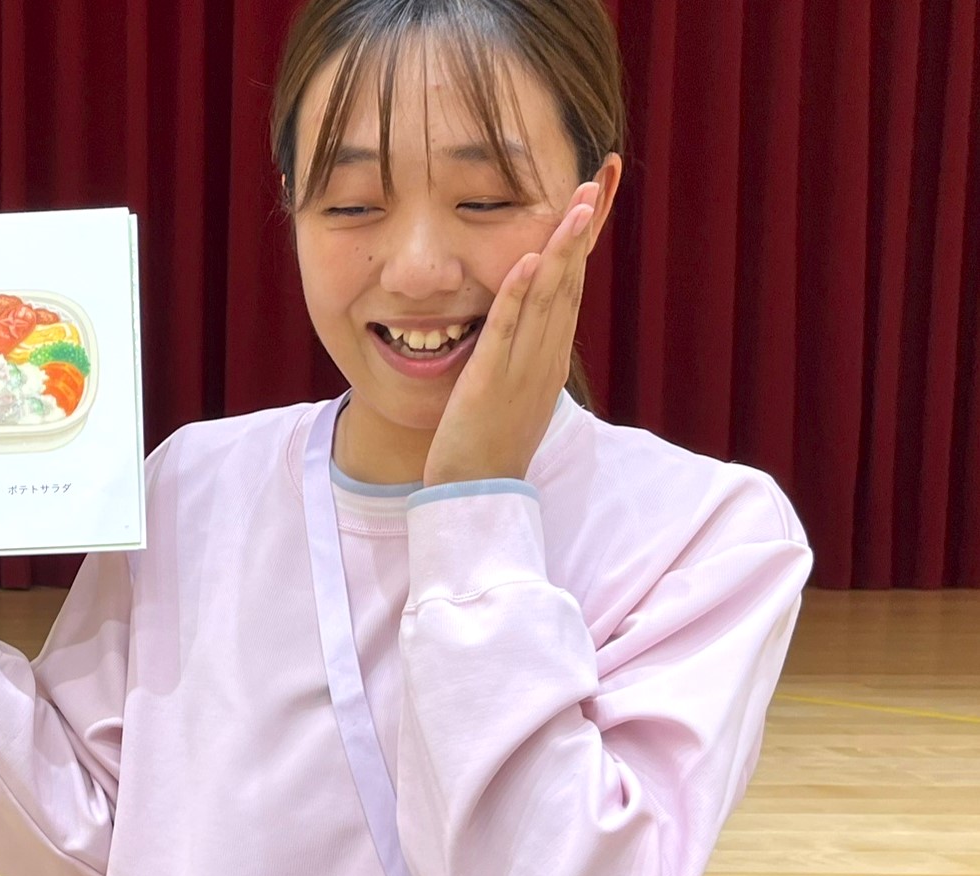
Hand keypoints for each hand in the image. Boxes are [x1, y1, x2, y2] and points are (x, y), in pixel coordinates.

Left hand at [423, 181, 600, 487]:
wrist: (477, 498)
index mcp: (550, 357)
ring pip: (549, 301)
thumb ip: (520, 354)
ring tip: (576, 202)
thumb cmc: (488, 445)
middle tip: (598, 177)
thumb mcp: (513, 391)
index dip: (583, 240)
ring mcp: (522, 371)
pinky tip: (526, 261)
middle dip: (583, 229)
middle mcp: (545, 359)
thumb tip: (525, 323)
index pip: (572, 287)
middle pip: (571, 283)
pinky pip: (507, 334)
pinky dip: (517, 297)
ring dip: (561, 249)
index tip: (594, 194)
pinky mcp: (490, 385)